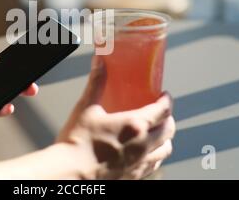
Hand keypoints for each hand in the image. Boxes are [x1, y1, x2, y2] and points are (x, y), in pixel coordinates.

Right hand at [57, 56, 174, 179]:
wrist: (70, 173)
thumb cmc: (77, 142)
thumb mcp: (86, 107)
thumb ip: (96, 83)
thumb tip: (100, 62)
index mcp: (135, 126)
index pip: (163, 110)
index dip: (167, 101)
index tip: (165, 95)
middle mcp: (143, 145)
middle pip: (169, 130)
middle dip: (168, 119)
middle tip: (161, 112)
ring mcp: (139, 163)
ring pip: (165, 150)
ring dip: (165, 139)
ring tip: (157, 133)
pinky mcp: (133, 176)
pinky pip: (154, 166)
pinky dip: (156, 156)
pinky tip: (146, 153)